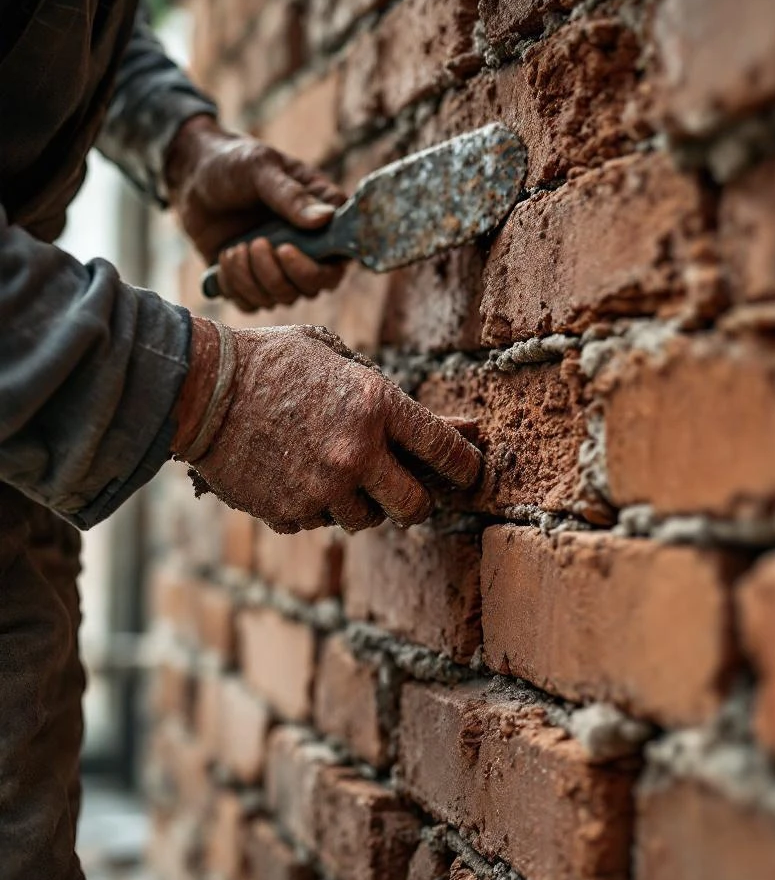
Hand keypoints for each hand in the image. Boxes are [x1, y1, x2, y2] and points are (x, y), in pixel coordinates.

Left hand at [164, 115, 346, 310]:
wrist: (191, 175)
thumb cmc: (233, 162)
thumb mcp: (260, 168)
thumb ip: (291, 195)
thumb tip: (325, 219)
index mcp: (323, 219)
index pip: (341, 259)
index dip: (322, 268)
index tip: (288, 249)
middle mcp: (308, 248)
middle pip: (314, 286)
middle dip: (282, 275)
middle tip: (257, 243)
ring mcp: (280, 267)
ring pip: (284, 298)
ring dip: (255, 278)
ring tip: (236, 247)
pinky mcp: (252, 280)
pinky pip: (254, 303)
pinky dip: (236, 286)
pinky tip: (225, 257)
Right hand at [171, 318, 481, 532]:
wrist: (201, 387)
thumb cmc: (275, 361)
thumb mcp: (337, 356)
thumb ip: (387, 394)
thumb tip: (455, 425)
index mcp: (377, 405)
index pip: (447, 451)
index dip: (465, 466)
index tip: (467, 471)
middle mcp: (357, 453)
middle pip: (416, 508)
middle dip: (416, 502)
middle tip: (406, 491)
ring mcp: (323, 488)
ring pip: (367, 520)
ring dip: (359, 502)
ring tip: (333, 471)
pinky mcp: (290, 512)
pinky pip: (320, 523)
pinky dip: (315, 507)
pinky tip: (295, 475)